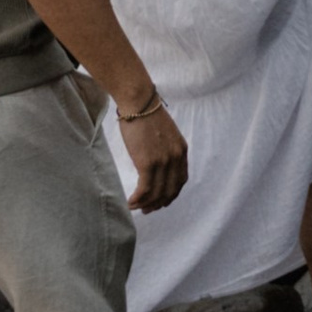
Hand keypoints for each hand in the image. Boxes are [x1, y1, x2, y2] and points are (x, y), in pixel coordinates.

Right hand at [122, 98, 188, 213]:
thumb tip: (154, 163)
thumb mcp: (164, 133)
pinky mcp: (148, 163)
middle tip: (147, 210)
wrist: (138, 101)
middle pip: (170, 190)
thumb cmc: (145, 114)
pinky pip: (145, 190)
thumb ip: (164, 149)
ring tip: (135, 207)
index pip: (181, 180)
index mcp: (181, 150)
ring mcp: (163, 162)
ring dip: (145, 204)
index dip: (171, 194)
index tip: (161, 201)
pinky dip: (138, 199)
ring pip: (157, 193)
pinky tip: (130, 202)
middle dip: (158, 204)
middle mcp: (175, 158)